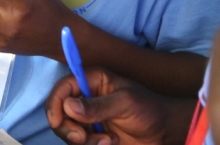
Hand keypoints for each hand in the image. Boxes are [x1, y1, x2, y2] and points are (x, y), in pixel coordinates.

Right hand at [45, 68, 190, 144]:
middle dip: (67, 128)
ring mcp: (88, 119)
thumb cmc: (149, 110)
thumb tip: (68, 106)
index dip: (55, 103)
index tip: (57, 122)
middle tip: (82, 138)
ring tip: (108, 141)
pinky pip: (80, 144)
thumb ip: (98, 106)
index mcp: (92, 81)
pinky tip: (111, 143)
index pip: (63, 88)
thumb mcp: (125, 103)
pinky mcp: (92, 136)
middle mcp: (86, 99)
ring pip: (68, 132)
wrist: (165, 133)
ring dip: (84, 141)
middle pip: (59, 113)